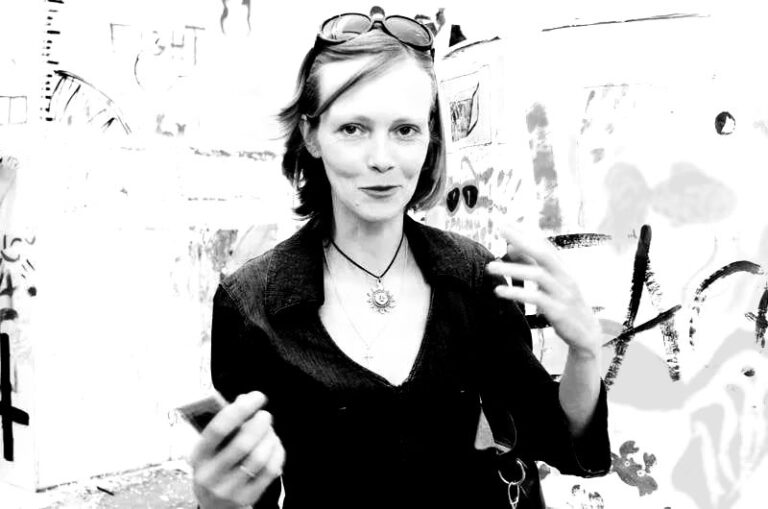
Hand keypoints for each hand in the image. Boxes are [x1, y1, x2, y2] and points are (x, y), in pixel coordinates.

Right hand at [190, 391, 284, 508]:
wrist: (214, 506)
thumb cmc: (214, 468)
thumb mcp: (209, 449)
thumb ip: (226, 425)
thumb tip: (244, 400)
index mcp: (199, 456)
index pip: (218, 429)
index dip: (240, 409)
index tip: (255, 397)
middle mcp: (212, 475)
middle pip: (243, 444)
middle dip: (259, 424)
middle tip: (265, 415)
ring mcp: (230, 489)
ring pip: (259, 457)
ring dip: (270, 438)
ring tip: (270, 431)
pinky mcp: (247, 497)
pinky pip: (270, 470)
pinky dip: (277, 453)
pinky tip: (274, 446)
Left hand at [486, 224, 600, 357]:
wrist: (587, 334)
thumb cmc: (565, 305)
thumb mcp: (550, 283)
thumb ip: (532, 266)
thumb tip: (511, 247)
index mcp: (562, 269)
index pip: (544, 245)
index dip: (525, 233)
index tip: (505, 223)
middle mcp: (565, 277)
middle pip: (543, 253)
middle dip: (521, 240)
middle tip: (499, 231)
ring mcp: (563, 293)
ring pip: (538, 275)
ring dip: (512, 269)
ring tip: (490, 267)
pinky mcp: (559, 311)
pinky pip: (536, 298)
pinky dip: (517, 292)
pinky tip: (499, 291)